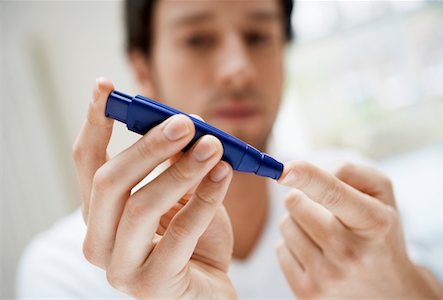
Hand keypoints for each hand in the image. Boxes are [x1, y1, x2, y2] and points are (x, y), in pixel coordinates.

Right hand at [73, 78, 235, 298]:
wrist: (207, 287)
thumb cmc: (192, 239)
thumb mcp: (180, 192)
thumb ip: (174, 162)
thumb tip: (185, 122)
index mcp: (100, 213)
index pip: (86, 162)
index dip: (95, 122)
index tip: (105, 86)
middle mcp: (99, 240)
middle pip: (109, 181)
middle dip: (147, 146)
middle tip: (184, 123)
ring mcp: (120, 267)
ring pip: (140, 206)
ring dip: (181, 170)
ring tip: (213, 145)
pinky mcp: (150, 285)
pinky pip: (179, 235)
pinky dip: (205, 199)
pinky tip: (224, 174)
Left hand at [276, 161, 442, 298]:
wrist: (390, 291)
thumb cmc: (380, 232)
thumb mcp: (382, 195)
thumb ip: (349, 171)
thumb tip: (304, 172)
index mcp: (374, 223)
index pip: (333, 194)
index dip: (307, 177)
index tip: (285, 170)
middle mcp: (351, 252)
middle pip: (297, 204)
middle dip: (302, 196)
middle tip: (321, 208)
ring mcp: (328, 277)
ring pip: (286, 225)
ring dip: (297, 221)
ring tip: (323, 233)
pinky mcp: (308, 293)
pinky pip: (280, 249)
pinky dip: (293, 245)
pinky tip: (316, 253)